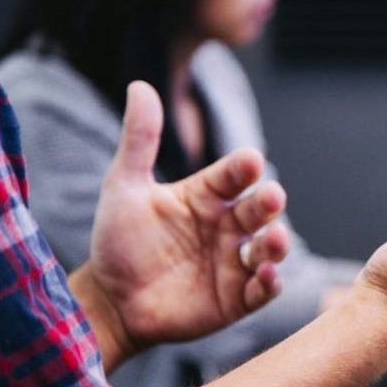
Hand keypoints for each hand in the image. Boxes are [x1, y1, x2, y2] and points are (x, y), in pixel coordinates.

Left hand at [72, 81, 289, 368]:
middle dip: (269, 202)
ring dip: (277, 243)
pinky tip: (266, 275)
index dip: (243, 168)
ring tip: (275, 239)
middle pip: (258, 209)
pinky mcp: (237, 298)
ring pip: (268, 248)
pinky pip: (262, 289)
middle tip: (271, 197)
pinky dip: (270, 282)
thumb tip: (139, 85)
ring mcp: (235, 262)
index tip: (249, 160)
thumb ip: (139, 140)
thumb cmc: (118, 241)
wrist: (110, 301)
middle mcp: (227, 226)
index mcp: (207, 196)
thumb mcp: (124, 187)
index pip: (233, 175)